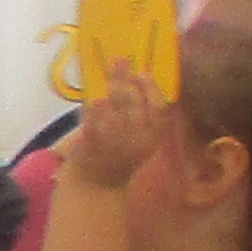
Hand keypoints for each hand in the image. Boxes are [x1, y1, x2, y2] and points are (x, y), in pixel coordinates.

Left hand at [63, 66, 171, 193]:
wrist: (96, 188)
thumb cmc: (116, 158)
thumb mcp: (136, 139)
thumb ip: (137, 114)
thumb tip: (131, 77)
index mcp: (151, 137)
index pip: (158, 107)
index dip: (151, 87)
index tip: (143, 73)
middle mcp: (137, 139)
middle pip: (136, 103)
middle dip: (129, 80)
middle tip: (120, 62)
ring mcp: (115, 142)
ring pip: (117, 109)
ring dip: (113, 88)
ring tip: (109, 78)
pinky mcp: (93, 144)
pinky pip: (96, 122)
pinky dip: (96, 109)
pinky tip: (95, 99)